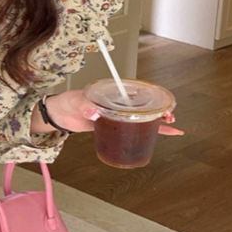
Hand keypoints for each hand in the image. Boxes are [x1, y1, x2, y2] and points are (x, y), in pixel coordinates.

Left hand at [36, 89, 184, 135]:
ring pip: (140, 118)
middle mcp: (116, 103)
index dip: (151, 99)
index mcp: (111, 92)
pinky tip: (154, 139)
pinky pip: (130, 129)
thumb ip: (84, 105)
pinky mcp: (113, 126)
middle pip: (143, 106)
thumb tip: (93, 113)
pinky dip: (142, 133)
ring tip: (171, 127)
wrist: (59, 115)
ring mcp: (116, 115)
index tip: (162, 105)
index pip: (136, 93)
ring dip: (155, 123)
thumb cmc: (67, 101)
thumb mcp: (76, 101)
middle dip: (159, 111)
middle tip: (170, 118)